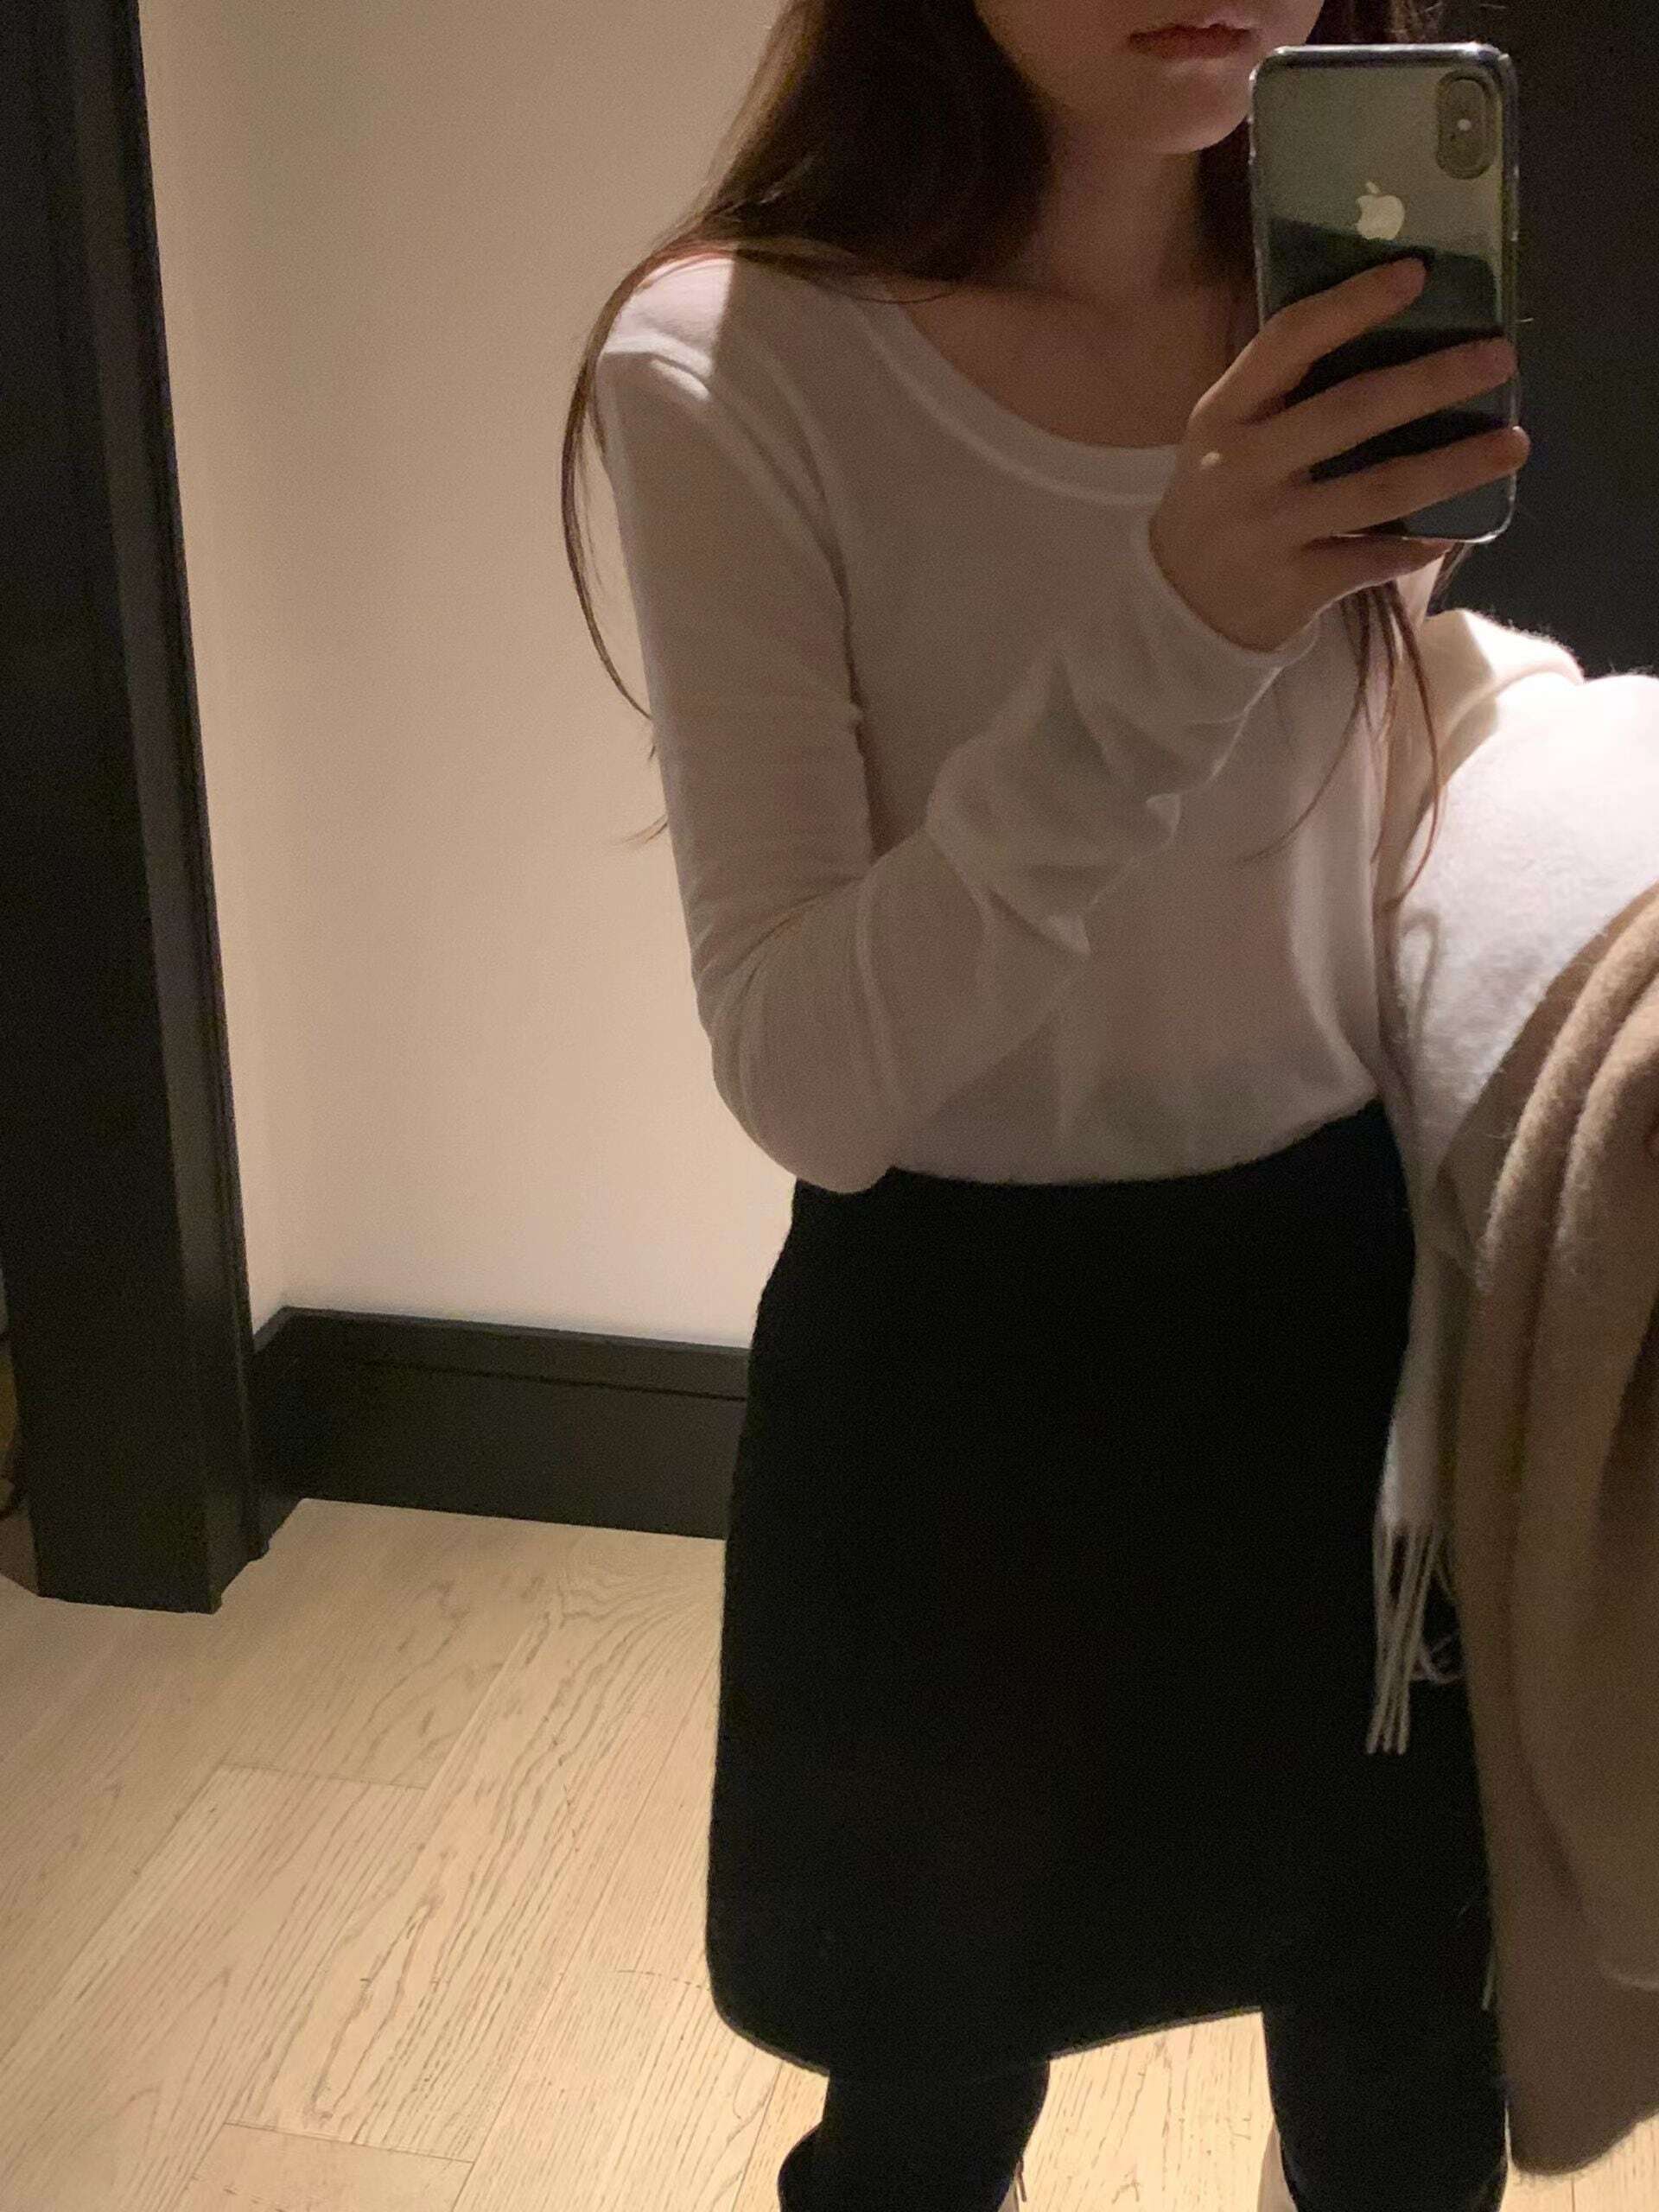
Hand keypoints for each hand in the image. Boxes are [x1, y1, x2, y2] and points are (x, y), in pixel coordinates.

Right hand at [1149, 257, 1527, 653]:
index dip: (1353, 304)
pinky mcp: (1293, 586)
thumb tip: (1394, 339)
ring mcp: (1269, 530)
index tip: (1416, 274)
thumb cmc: (1219, 502)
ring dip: (1455, 466)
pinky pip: (1374, 558)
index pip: (1290, 341)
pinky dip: (1419, 543)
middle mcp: (1241, 467)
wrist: (1176, 607)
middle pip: (1351, 410)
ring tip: (1513, 444)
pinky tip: (1455, 528)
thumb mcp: (1225, 437)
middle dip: (1433, 379)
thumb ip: (1283, 393)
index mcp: (1223, 414)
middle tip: (1498, 356)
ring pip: (1380, 488)